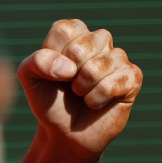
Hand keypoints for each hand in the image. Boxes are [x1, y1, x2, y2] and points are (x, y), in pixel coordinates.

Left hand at [18, 19, 142, 158]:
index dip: (54, 55)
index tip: (53, 70)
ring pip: (97, 67)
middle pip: (81, 48)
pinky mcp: (132, 78)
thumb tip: (69, 67)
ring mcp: (118, 58)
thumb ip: (37, 62)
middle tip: (69, 85)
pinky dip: (96, 99)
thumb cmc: (49, 100)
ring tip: (81, 94)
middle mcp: (99, 41)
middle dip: (68, 74)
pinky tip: (95, 102)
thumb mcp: (29, 77)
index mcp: (75, 33)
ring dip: (82, 89)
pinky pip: (112, 84)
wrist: (65, 132)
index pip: (65, 30)